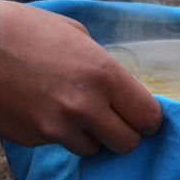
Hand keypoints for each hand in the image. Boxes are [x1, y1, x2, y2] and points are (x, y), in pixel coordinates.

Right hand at [0, 0, 161, 154]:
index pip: (148, 116)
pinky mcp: (34, 138)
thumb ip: (106, 66)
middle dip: (126, 132)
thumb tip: (121, 88)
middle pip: (128, 143)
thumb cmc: (30, 30)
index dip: (149, 118)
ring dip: (93, 135)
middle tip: (115, 119)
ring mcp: (57, 126)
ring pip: (95, 149)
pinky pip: (62, 145)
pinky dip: (62, 133)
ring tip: (76, 111)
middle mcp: (85, 106)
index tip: (143, 115)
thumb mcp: (79, 36)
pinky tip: (48, 109)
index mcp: (104, 74)